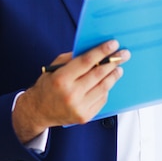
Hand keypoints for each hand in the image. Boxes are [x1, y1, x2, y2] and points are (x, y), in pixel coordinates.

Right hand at [13, 40, 129, 142]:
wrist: (38, 111)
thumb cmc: (47, 86)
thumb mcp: (54, 68)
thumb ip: (72, 58)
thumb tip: (94, 50)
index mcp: (61, 79)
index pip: (86, 61)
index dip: (102, 51)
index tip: (113, 44)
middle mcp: (71, 94)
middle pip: (98, 74)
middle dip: (113, 62)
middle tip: (124, 54)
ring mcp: (79, 107)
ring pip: (103, 88)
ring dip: (113, 76)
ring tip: (119, 68)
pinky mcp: (85, 116)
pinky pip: (101, 100)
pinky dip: (106, 90)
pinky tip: (107, 83)